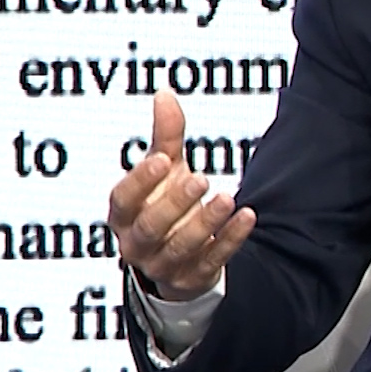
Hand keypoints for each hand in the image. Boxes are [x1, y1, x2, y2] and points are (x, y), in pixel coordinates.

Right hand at [109, 91, 256, 300]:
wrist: (177, 255)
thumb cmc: (163, 202)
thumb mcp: (163, 169)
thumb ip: (165, 136)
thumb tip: (165, 93)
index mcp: (124, 214)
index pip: (123, 200)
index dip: (139, 182)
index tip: (162, 159)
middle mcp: (137, 243)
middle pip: (151, 227)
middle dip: (175, 204)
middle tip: (201, 178)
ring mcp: (164, 264)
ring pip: (180, 248)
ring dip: (205, 223)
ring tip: (227, 197)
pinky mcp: (192, 278)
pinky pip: (212, 261)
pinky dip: (230, 239)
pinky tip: (247, 216)